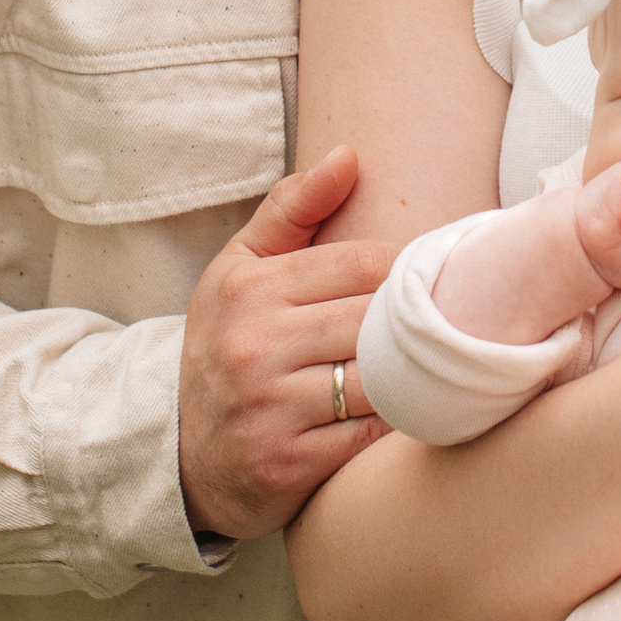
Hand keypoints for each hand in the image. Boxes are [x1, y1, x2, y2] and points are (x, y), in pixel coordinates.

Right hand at [176, 145, 393, 541]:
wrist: (180, 451)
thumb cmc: (226, 342)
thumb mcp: (241, 267)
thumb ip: (293, 207)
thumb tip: (349, 154)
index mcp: (249, 288)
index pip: (363, 262)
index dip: (404, 271)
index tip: (420, 281)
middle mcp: (255, 346)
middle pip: (374, 319)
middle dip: (411, 322)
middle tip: (441, 322)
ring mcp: (269, 410)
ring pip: (376, 377)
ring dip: (409, 373)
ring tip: (427, 365)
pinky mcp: (287, 466)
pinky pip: (366, 436)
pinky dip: (393, 423)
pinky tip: (403, 411)